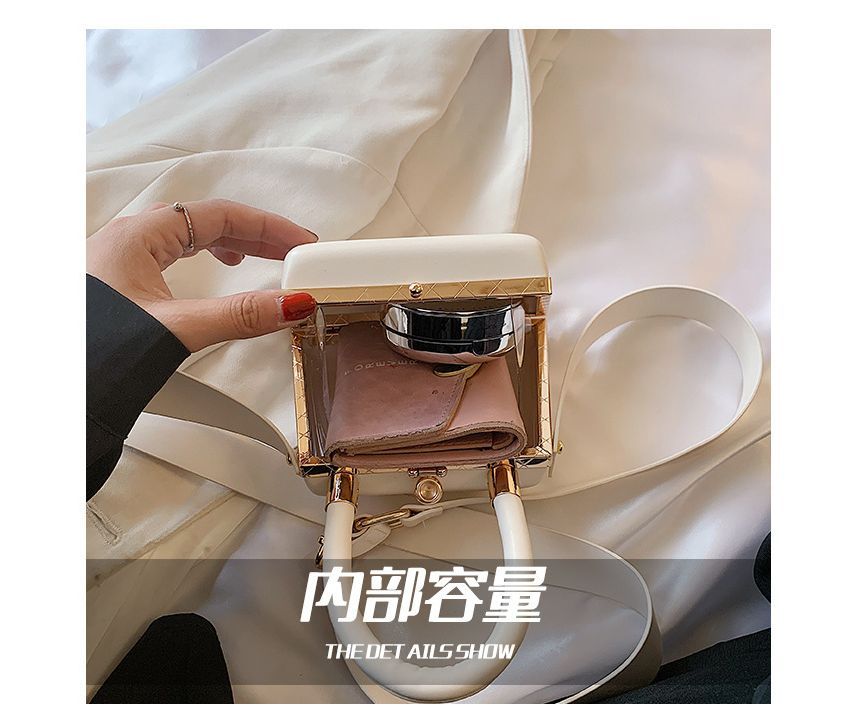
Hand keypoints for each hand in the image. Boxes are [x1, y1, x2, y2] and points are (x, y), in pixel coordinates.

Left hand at [86, 199, 317, 351]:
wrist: (55, 390)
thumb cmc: (91, 351)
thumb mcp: (177, 328)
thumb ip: (239, 316)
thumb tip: (290, 303)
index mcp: (139, 237)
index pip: (220, 215)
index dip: (267, 226)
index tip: (300, 241)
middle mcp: (129, 241)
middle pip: (207, 222)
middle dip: (256, 235)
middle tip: (293, 251)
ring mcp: (122, 260)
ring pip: (189, 237)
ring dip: (232, 245)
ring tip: (263, 257)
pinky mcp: (121, 282)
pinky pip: (173, 255)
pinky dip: (206, 258)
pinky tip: (217, 273)